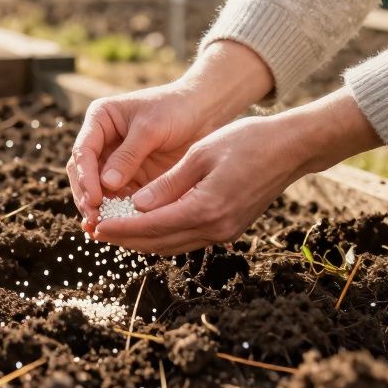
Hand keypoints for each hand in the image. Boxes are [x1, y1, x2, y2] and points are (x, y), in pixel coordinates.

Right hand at [66, 83, 221, 233]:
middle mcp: (103, 141)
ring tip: (100, 228)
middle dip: (87, 196)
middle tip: (94, 219)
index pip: (84, 151)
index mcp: (100, 120)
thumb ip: (128, 156)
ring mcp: (116, 161)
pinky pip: (119, 197)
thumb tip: (106, 184)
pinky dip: (117, 211)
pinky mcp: (132, 177)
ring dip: (98, 208)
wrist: (205, 112)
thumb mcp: (151, 128)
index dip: (85, 177)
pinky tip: (119, 227)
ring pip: (98, 189)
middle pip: (84, 173)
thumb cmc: (176, 109)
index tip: (94, 198)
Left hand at [93, 88, 381, 254]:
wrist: (290, 149)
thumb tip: (138, 206)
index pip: (152, 226)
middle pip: (160, 243)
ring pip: (173, 244)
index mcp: (205, 209)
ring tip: (116, 231)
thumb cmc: (246, 142)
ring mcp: (224, 232)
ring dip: (144, 240)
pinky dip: (164, 235)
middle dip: (126, 239)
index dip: (121, 228)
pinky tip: (148, 224)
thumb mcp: (200, 155)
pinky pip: (188, 238)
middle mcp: (215, 229)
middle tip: (97, 232)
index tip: (96, 227)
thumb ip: (168, 184)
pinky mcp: (229, 228)